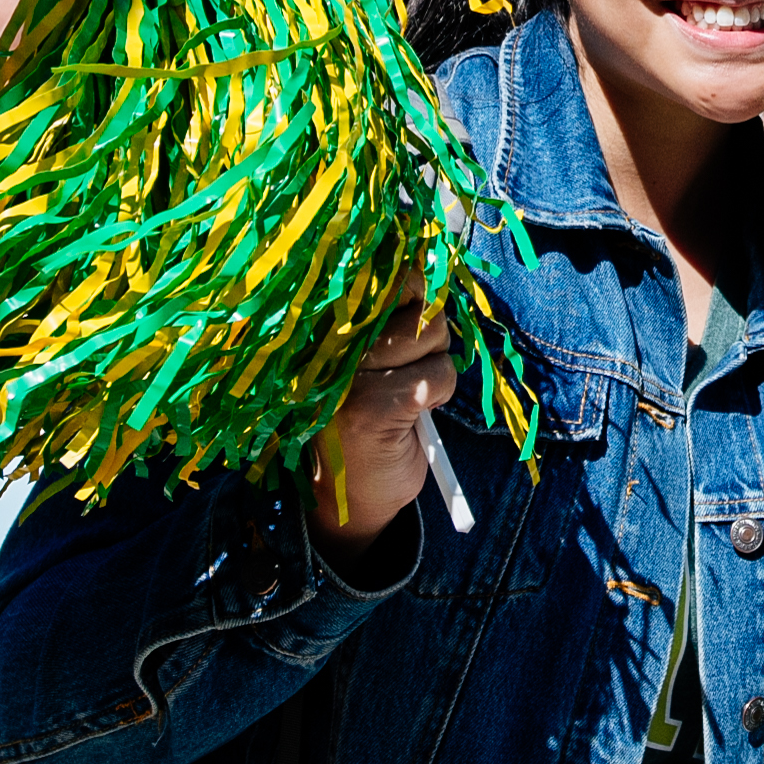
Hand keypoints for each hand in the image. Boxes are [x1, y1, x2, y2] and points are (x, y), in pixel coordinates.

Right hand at [308, 286, 454, 566]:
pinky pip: (436, 376)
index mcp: (325, 320)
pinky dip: (437, 395)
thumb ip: (391, 313)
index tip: (415, 295)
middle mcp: (327, 340)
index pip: (378, 268)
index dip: (411, 276)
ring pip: (431, 332)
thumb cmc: (370, 416)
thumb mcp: (376, 355)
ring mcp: (344, 373)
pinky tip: (411, 415)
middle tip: (409, 364)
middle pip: (415, 295)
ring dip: (434, 364)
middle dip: (428, 328)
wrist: (350, 497)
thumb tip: (428, 266)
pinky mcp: (369, 407)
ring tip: (406, 391)